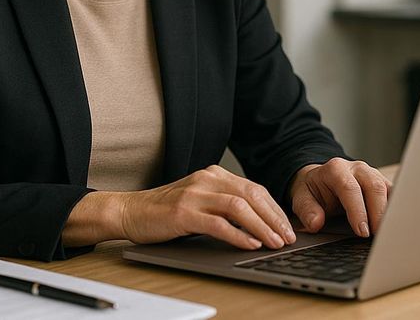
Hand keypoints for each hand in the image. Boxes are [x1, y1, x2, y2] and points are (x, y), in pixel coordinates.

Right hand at [118, 165, 297, 250]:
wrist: (131, 211)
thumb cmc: (166, 210)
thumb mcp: (200, 200)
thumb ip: (224, 204)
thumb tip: (260, 222)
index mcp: (214, 174)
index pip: (254, 189)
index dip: (275, 209)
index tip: (288, 227)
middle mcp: (207, 179)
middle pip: (251, 196)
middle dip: (274, 219)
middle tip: (288, 237)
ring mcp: (194, 194)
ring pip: (238, 207)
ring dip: (261, 227)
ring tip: (274, 243)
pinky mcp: (183, 212)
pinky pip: (218, 223)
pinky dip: (238, 235)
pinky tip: (250, 245)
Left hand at [288, 158, 391, 237]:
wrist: (320, 181)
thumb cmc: (313, 190)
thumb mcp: (301, 198)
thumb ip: (307, 210)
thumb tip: (316, 223)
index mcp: (335, 169)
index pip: (350, 188)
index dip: (358, 210)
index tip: (362, 231)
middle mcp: (357, 168)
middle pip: (374, 187)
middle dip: (379, 213)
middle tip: (379, 237)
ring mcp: (373, 175)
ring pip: (389, 190)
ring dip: (392, 213)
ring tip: (391, 235)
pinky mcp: (383, 184)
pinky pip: (396, 195)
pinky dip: (398, 211)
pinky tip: (397, 228)